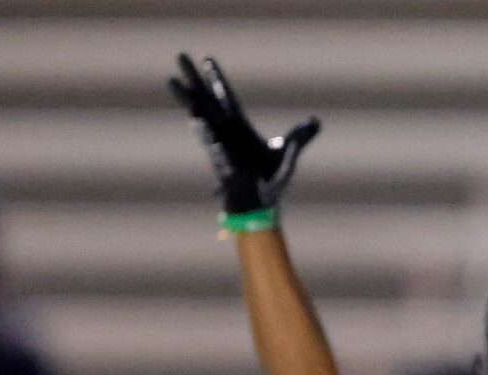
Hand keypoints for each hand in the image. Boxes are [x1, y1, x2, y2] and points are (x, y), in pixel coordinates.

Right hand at [168, 53, 319, 216]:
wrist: (261, 206)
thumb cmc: (271, 182)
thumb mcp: (288, 155)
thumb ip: (299, 138)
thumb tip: (316, 122)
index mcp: (239, 127)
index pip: (226, 97)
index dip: (217, 79)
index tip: (207, 59)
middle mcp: (225, 132)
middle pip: (206, 99)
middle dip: (194, 78)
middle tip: (179, 55)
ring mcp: (220, 145)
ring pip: (200, 117)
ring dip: (187, 99)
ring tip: (172, 80)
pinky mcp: (221, 161)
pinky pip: (212, 144)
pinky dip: (206, 132)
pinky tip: (195, 118)